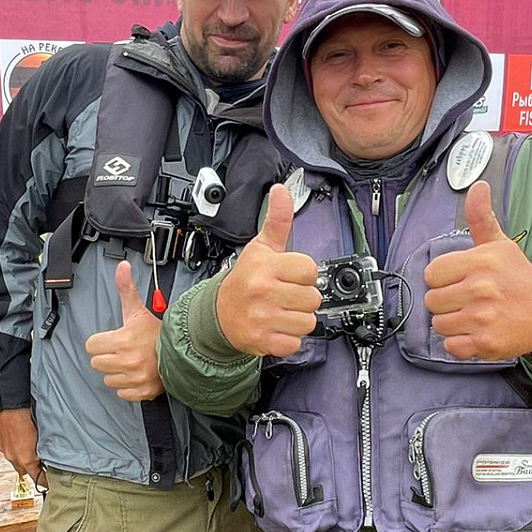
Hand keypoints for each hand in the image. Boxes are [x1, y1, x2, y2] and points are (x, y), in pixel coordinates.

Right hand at [0, 408, 43, 483]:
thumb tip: (48, 458)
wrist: (11, 406)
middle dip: (31, 468)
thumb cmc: (28, 418)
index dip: (44, 480)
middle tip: (39, 461)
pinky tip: (19, 437)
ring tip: (28, 446)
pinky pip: (7, 449)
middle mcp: (13, 458)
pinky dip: (13, 446)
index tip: (49, 481)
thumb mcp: (41, 438)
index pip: (37, 478)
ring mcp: (4, 450)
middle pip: (24, 470)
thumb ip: (44, 452)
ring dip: (21, 456)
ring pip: (14, 459)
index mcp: (26, 460)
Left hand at [85, 261, 163, 400]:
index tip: (113, 339)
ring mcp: (135, 378)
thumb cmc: (159, 333)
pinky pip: (122, 393)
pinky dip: (128, 386)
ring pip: (108, 379)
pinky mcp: (142, 392)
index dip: (100, 341)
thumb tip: (122, 267)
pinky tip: (137, 374)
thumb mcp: (138, 310)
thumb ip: (125, 289)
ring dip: (117, 372)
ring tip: (131, 362)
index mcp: (123, 340)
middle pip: (96, 363)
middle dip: (107, 356)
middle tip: (123, 350)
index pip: (90, 346)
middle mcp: (128, 361)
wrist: (186, 351)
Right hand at [214, 184, 321, 356]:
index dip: (303, 274)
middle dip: (302, 298)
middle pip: (313, 298)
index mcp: (265, 266)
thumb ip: (276, 219)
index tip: (288, 276)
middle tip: (283, 295)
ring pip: (308, 321)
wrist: (218, 314)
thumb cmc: (245, 280)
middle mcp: (263, 290)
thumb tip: (281, 190)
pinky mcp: (263, 340)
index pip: (310, 270)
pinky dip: (289, 338)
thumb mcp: (260, 247)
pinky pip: (295, 342)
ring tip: (280, 311)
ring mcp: (263, 317)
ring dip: (298, 319)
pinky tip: (275, 327)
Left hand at [424, 180, 531, 359]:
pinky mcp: (486, 343)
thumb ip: (480, 218)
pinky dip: (460, 344)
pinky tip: (475, 333)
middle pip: (432, 300)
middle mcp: (481, 289)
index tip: (459, 280)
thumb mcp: (500, 245)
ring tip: (472, 316)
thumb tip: (477, 186)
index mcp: (481, 262)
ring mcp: (483, 318)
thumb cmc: (518, 278)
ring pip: (438, 324)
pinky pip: (451, 346)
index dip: (443, 278)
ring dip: (451, 323)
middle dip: (446, 301)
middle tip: (467, 299)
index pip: (431, 273)